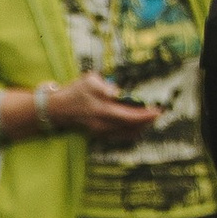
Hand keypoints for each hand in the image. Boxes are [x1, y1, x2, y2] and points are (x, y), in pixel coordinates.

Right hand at [49, 74, 163, 136]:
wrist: (57, 109)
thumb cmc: (74, 91)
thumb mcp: (89, 80)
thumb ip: (106, 86)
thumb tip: (119, 92)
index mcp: (103, 110)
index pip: (130, 116)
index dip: (146, 115)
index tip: (158, 111)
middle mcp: (104, 124)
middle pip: (132, 128)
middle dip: (147, 121)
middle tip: (157, 113)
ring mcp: (102, 132)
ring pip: (128, 134)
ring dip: (140, 127)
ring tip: (148, 118)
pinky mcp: (100, 135)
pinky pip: (121, 136)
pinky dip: (131, 131)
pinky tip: (136, 124)